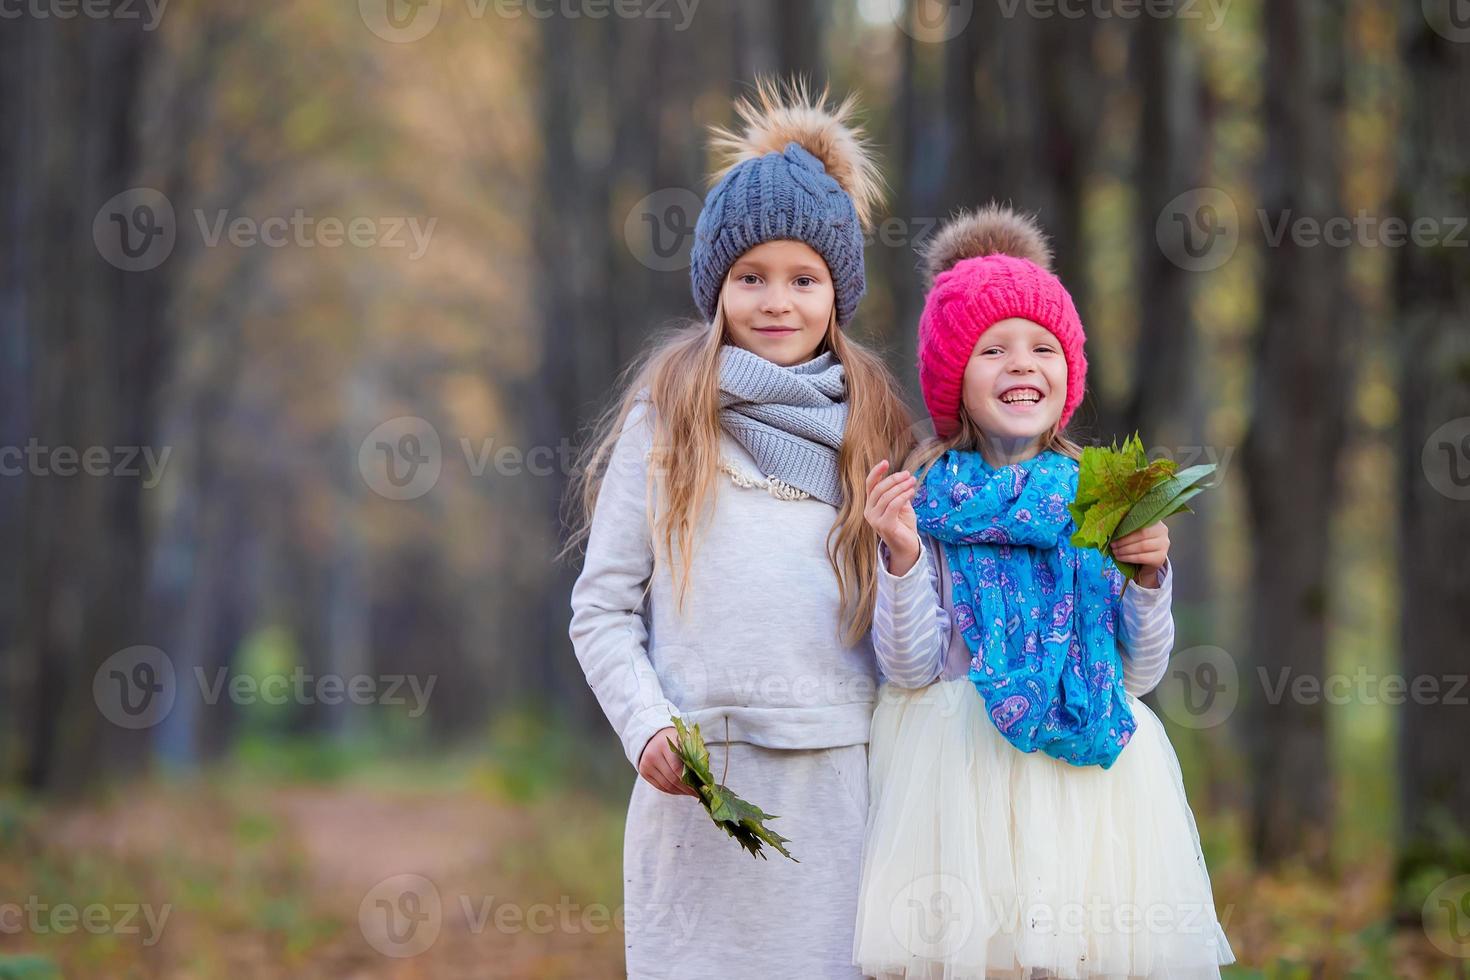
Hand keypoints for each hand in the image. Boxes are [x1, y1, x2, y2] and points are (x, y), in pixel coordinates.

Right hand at [638, 726, 698, 796]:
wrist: (653, 736)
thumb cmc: (674, 740)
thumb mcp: (684, 742)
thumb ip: (693, 756)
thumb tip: (704, 778)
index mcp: (664, 744)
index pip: (677, 768)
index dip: (689, 781)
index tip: (700, 787)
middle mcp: (652, 754)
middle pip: (672, 779)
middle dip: (686, 788)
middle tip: (697, 793)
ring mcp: (646, 764)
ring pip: (666, 785)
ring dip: (680, 791)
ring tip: (690, 793)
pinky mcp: (644, 772)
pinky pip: (660, 787)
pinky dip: (672, 791)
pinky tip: (680, 791)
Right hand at [863, 459, 919, 574]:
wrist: (907, 547)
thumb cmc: (904, 525)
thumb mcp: (901, 505)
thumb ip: (898, 493)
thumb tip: (903, 478)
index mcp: (871, 505)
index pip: (870, 485)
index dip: (876, 472)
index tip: (885, 462)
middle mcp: (869, 511)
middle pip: (879, 489)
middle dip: (894, 479)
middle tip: (908, 475)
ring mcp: (875, 519)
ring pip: (886, 496)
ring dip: (901, 487)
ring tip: (912, 482)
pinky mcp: (884, 525)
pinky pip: (893, 505)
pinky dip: (903, 496)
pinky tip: (911, 492)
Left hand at [1112, 521, 1169, 587]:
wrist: (1149, 561)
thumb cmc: (1139, 543)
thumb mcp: (1136, 532)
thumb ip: (1129, 526)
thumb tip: (1112, 525)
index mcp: (1156, 522)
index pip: (1141, 523)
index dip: (1126, 529)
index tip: (1114, 534)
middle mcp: (1163, 532)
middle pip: (1142, 534)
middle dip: (1124, 540)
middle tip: (1113, 545)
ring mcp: (1164, 545)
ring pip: (1142, 546)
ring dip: (1125, 549)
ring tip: (1115, 551)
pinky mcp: (1160, 558)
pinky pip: (1142, 557)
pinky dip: (1128, 558)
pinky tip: (1120, 558)